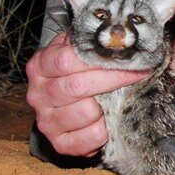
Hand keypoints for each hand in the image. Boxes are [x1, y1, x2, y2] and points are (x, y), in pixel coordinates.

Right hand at [25, 33, 150, 156]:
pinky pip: (87, 139)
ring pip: (85, 112)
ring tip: (114, 101)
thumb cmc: (76, 71)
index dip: (103, 60)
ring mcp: (46, 120)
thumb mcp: (77, 49)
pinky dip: (103, 131)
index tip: (130, 60)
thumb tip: (122, 31)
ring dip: (107, 106)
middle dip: (113, 80)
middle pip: (78, 86)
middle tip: (136, 76)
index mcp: (41, 65)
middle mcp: (38, 93)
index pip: (67, 59)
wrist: (61, 104)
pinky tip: (105, 121)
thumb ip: (91, 40)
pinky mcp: (58, 143)